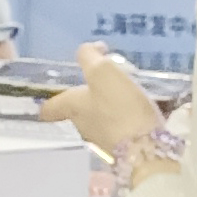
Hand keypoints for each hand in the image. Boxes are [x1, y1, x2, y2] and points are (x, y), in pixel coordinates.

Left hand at [39, 42, 166, 160]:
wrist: (146, 148)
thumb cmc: (119, 107)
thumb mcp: (102, 72)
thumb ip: (91, 57)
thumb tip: (90, 49)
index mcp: (71, 108)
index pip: (49, 107)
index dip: (52, 96)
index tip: (66, 83)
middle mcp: (81, 125)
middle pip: (77, 109)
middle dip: (89, 95)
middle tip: (106, 80)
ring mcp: (102, 139)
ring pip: (100, 117)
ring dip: (110, 105)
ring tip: (128, 91)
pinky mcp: (124, 147)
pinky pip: (121, 127)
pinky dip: (127, 116)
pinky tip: (141, 108)